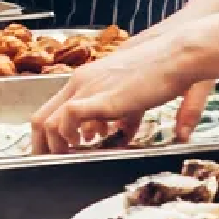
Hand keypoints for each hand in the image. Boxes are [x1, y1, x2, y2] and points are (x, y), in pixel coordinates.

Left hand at [29, 27, 211, 154]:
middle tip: (51, 163)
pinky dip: (68, 136)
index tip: (55, 152)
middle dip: (43, 146)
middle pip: (41, 117)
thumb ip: (123, 117)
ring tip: (66, 159)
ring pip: (48, 121)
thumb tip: (118, 133)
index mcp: (86, 79)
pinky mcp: (100, 97)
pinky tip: (82, 145)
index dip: (49, 135)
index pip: (52, 109)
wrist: (176, 55)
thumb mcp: (134, 98)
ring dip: (54, 146)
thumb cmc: (160, 72)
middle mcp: (81, 81)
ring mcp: (87, 87)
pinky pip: (68, 117)